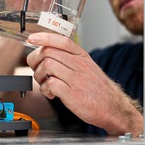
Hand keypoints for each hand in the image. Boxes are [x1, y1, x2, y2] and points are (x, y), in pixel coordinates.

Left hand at [25, 32, 142, 135]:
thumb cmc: (97, 89)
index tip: (32, 38)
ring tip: (44, 83)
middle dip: (35, 60)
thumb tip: (48, 52)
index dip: (44, 37)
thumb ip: (70, 59)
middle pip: (49, 52)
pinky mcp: (72, 94)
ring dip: (39, 76)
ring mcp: (76, 79)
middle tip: (37, 70)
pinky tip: (51, 94)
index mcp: (82, 56)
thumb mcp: (87, 67)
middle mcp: (79, 65)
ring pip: (47, 66)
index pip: (62, 40)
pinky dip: (45, 89)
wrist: (112, 108)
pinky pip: (50, 84)